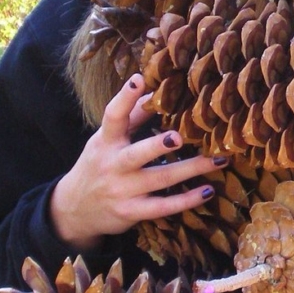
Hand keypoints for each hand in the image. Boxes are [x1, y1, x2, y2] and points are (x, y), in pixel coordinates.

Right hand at [50, 74, 223, 250]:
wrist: (76, 209)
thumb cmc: (98, 166)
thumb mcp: (106, 141)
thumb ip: (130, 118)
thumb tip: (154, 90)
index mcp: (105, 142)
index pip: (112, 117)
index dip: (124, 99)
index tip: (138, 80)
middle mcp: (113, 165)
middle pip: (137, 154)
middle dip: (158, 146)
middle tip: (180, 136)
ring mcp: (123, 190)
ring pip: (160, 179)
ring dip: (190, 169)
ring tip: (217, 160)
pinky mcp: (132, 212)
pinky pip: (163, 207)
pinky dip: (187, 200)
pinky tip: (208, 191)